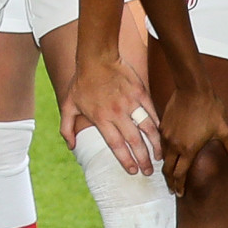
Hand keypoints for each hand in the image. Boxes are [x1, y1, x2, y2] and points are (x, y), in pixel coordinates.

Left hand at [64, 60, 159, 176]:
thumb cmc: (82, 81)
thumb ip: (66, 128)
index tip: (132, 171)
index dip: (126, 160)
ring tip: (159, 156)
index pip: (116, 145)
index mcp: (101, 118)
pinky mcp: (140, 92)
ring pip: (147, 129)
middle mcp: (117, 113)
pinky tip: (160, 135)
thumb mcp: (68, 104)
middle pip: (134, 142)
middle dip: (143, 159)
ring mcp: (130, 102)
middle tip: (149, 171)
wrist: (97, 57)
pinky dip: (157, 125)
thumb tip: (71, 146)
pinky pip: (152, 112)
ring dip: (155, 145)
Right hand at [151, 81, 227, 197]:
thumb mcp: (224, 130)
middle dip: (169, 181)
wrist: (193, 88)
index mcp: (188, 149)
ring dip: (166, 166)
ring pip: (163, 156)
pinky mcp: (163, 125)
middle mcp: (174, 145)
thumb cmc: (210, 108)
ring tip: (170, 172)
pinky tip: (169, 152)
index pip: (180, 174)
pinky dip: (164, 151)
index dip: (179, 186)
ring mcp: (166, 135)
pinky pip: (162, 143)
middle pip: (167, 169)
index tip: (179, 193)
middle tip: (172, 188)